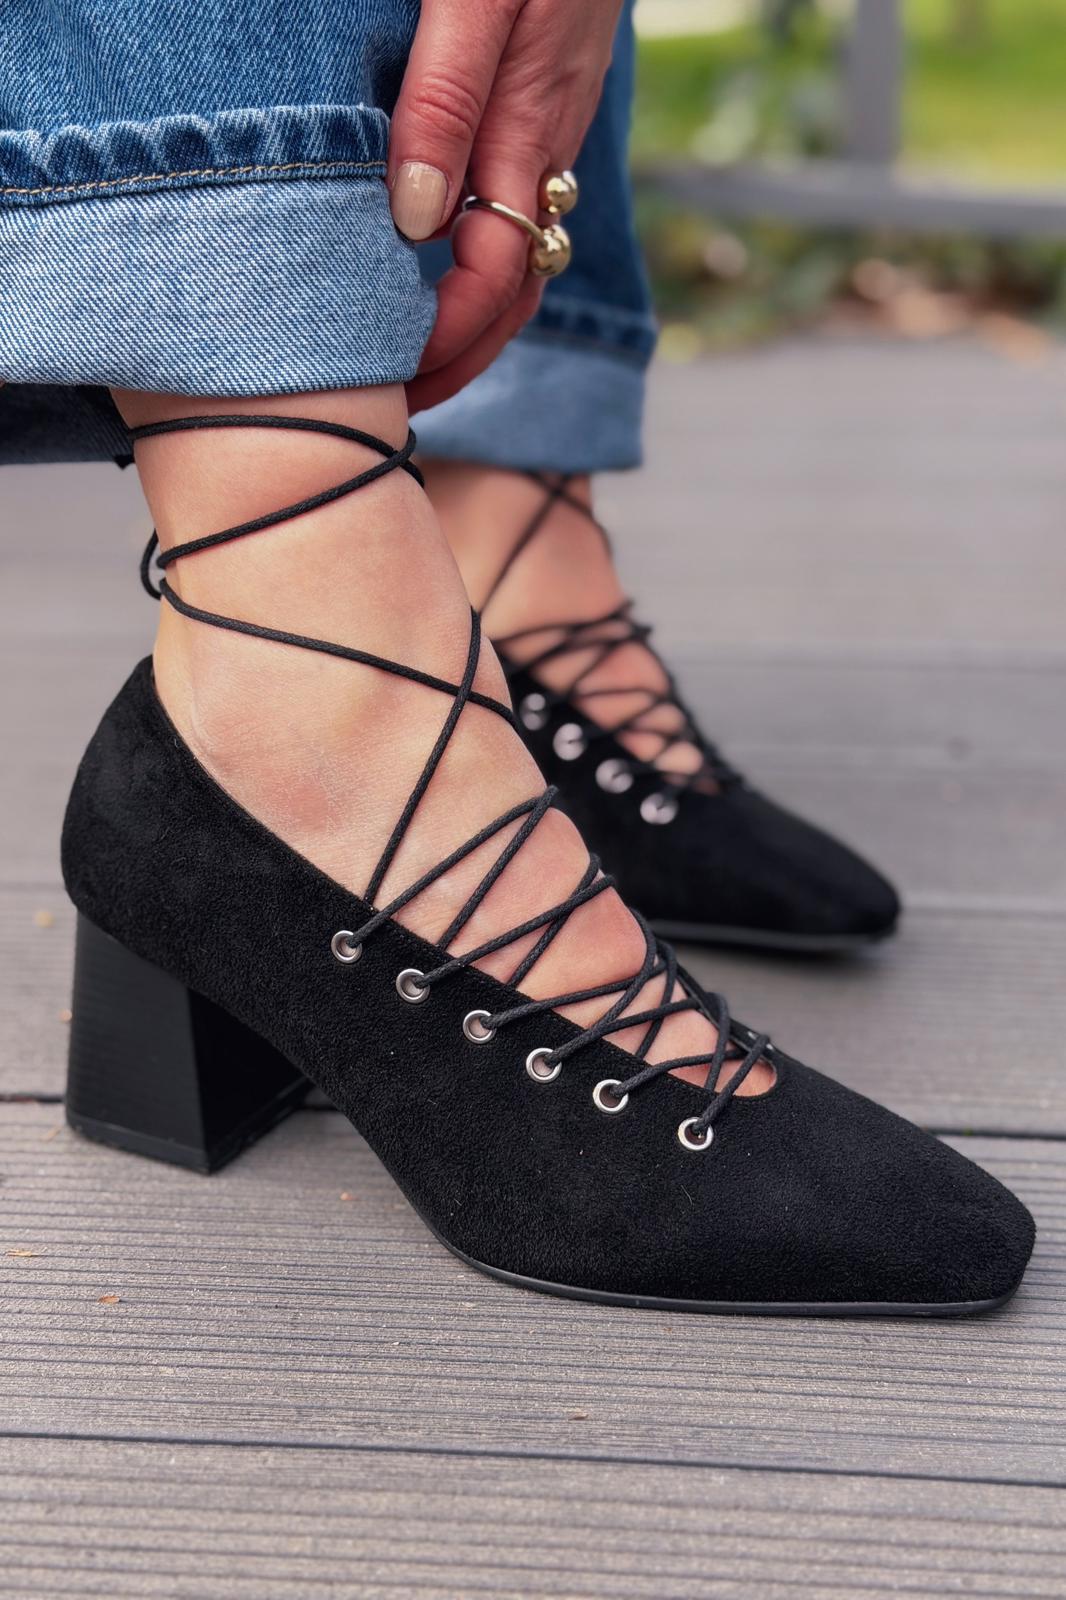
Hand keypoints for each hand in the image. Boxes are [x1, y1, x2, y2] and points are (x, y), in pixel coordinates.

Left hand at [389, 0, 622, 413]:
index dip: (443, 343)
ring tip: (413, 361)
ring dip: (471, 320)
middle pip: (510, 289)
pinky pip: (512, 206)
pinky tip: (436, 266)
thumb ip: (446, 102)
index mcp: (525, 130)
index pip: (489, 277)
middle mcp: (541, 144)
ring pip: (516, 254)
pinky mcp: (537, 100)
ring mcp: (543, 125)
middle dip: (460, 357)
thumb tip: (416, 223)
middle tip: (399, 407)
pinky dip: (478, 261)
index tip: (391, 389)